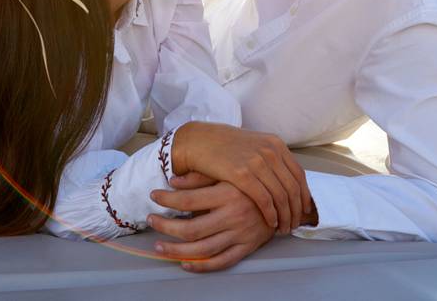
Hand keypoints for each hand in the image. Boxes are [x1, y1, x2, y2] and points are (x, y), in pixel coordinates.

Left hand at [148, 174, 275, 271]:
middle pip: (191, 229)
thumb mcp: (229, 171)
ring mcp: (240, 234)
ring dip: (176, 250)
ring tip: (159, 246)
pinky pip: (220, 262)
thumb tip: (173, 181)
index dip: (167, 199)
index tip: (154, 195)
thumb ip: (201, 176)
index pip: (188, 200)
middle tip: (151, 221)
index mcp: (228, 192)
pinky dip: (201, 267)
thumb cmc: (252, 182)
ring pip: (202, 250)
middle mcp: (234, 215)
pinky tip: (184, 263)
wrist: (285, 197)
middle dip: (165, 226)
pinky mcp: (247, 248)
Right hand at [171, 122, 310, 232]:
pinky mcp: (242, 174)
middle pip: (293, 188)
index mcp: (276, 144)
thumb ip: (271, 159)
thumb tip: (285, 182)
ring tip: (283, 228)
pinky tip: (271, 222)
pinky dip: (271, 214)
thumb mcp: (254, 145)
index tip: (304, 210)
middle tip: (295, 225)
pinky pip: (264, 199)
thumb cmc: (224, 146)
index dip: (304, 196)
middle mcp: (270, 151)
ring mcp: (257, 161)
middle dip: (296, 210)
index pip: (299, 175)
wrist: (199, 141)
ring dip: (285, 216)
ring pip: (281, 196)